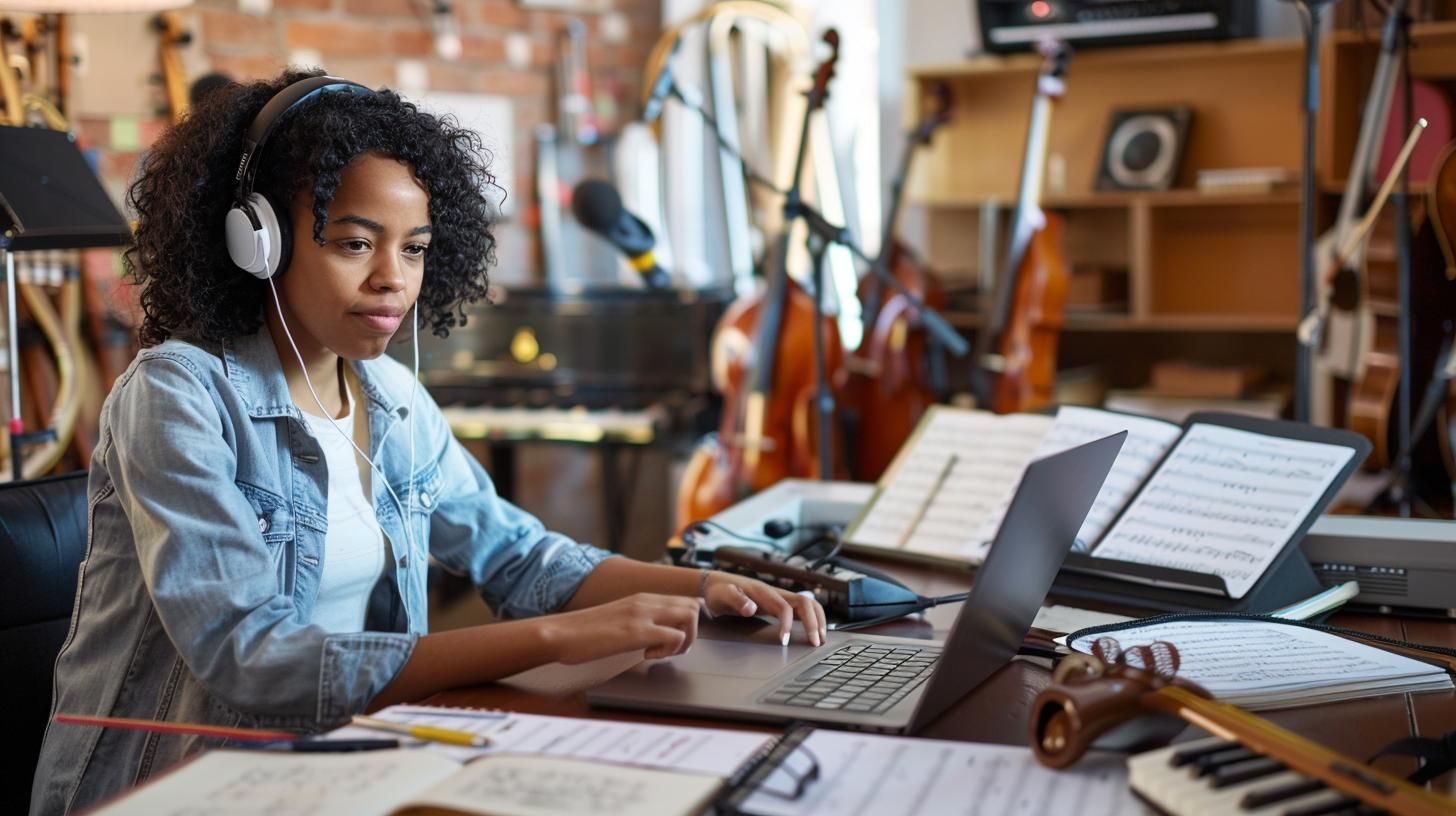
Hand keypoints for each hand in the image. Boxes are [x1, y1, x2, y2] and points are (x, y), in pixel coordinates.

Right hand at [543, 593, 700, 663]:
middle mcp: (646, 601)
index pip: (684, 600)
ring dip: (683, 640)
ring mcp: (642, 614)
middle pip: (693, 606)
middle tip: (670, 649)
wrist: (560, 633)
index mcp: (642, 598)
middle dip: (691, 632)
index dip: (686, 623)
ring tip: (660, 652)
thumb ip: (638, 621)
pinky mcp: (636, 631)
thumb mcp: (618, 619)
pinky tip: (647, 655)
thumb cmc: (584, 632)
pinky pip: (674, 637)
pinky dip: (669, 650)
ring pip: (690, 617)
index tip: (671, 639)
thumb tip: (654, 636)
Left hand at [701, 571, 826, 647]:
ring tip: (820, 639)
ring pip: (808, 604)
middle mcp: (775, 593)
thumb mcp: (721, 596)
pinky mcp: (780, 603)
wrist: (716, 584)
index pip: (783, 607)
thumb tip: (751, 608)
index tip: (784, 641)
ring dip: (818, 620)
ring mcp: (780, 597)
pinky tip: (814, 632)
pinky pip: (803, 609)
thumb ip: (735, 601)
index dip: (787, 624)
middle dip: (813, 622)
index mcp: (763, 592)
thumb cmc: (718, 592)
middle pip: (805, 602)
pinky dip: (813, 619)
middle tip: (815, 643)